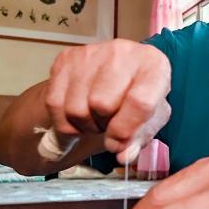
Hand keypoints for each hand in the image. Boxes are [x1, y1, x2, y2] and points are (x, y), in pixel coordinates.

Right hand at [44, 39, 171, 163]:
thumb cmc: (137, 99)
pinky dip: (65, 122)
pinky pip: (55, 104)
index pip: (139, 102)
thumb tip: (123, 155)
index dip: (125, 130)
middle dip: (103, 125)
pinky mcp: (66, 59)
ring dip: (84, 125)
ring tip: (96, 118)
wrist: (116, 76)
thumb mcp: (150, 120)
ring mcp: (91, 53)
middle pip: (101, 105)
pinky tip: (80, 115)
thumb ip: (138, 139)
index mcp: (154, 66)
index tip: (116, 144)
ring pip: (76, 108)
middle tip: (108, 124)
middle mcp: (123, 52)